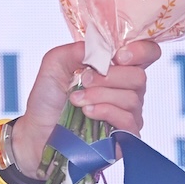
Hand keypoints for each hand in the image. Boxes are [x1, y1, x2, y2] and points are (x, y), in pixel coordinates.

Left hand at [7, 40, 160, 177]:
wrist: (37, 130)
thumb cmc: (48, 97)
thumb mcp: (55, 63)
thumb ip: (76, 49)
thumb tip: (101, 48)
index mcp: (115, 67)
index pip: (147, 53)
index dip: (140, 51)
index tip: (117, 56)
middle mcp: (126, 89)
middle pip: (139, 76)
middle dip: (110, 77)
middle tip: (85, 81)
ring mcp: (127, 113)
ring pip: (132, 98)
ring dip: (100, 95)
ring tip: (77, 100)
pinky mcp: (124, 135)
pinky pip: (127, 120)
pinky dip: (105, 111)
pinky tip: (87, 112)